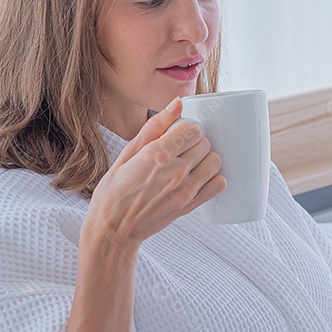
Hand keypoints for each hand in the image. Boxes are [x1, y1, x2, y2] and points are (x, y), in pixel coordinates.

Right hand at [85, 98, 225, 249]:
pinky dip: (213, 179)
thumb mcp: (126, 154)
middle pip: (205, 143)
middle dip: (194, 142)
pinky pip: (219, 185)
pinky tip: (198, 178)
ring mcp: (185, 190)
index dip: (184, 129)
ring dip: (205, 159)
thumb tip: (177, 103)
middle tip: (180, 150)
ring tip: (189, 163)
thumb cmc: (114, 191)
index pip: (192, 129)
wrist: (113, 228)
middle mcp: (175, 171)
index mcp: (156, 154)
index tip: (176, 136)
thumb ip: (154, 127)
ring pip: (215, 161)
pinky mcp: (191, 206)